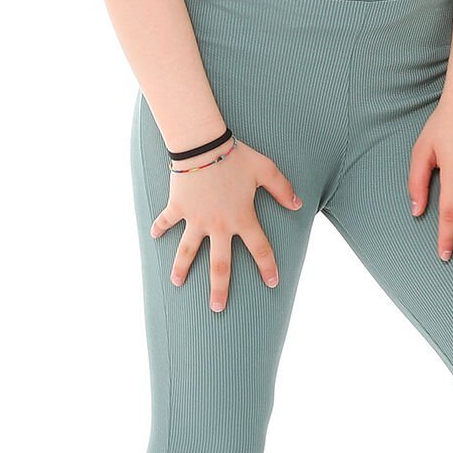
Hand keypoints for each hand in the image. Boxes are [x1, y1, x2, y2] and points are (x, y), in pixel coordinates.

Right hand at [150, 139, 303, 311]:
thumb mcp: (266, 169)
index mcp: (242, 218)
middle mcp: (218, 225)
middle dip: (219, 288)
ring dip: (182, 268)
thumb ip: (283, 188)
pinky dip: (158, 227)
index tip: (272, 283)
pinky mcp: (178, 207)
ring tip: (177, 283)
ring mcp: (196, 218)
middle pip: (220, 264)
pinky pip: (166, 221)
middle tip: (217, 308)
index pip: (260, 249)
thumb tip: (298, 205)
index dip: (267, 267)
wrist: (203, 144)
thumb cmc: (236, 155)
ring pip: (188, 251)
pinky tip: (153, 237)